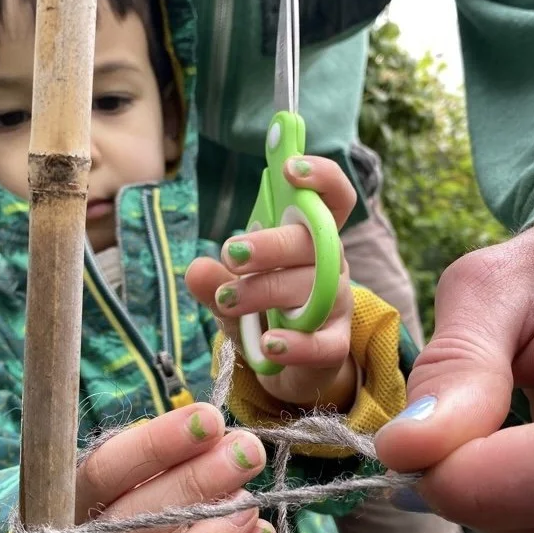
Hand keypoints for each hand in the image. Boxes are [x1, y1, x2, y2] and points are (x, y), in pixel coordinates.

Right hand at [73, 404, 275, 532]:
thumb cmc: (149, 480)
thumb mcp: (152, 455)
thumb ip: (181, 444)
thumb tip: (222, 434)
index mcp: (76, 500)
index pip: (105, 472)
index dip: (157, 444)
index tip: (209, 419)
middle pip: (129, 528)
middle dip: (195, 484)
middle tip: (246, 452)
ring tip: (249, 502)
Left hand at [186, 157, 357, 409]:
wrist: (284, 365)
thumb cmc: (262, 313)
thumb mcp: (232, 291)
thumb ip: (215, 279)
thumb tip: (197, 269)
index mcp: (310, 239)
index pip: (333, 199)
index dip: (322, 177)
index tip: (290, 167)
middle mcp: (331, 266)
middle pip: (316, 243)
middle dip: (272, 244)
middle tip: (231, 251)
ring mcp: (336, 305)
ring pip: (315, 290)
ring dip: (267, 290)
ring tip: (227, 299)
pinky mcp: (334, 344)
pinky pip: (325, 344)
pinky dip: (297, 344)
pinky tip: (270, 344)